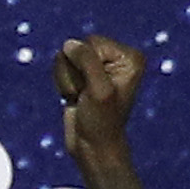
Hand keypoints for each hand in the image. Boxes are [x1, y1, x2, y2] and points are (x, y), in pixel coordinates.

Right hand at [53, 34, 147, 167]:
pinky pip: (61, 67)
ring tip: (80, 97)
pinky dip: (63, 83)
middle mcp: (116, 58)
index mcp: (129, 57)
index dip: (85, 65)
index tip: (94, 88)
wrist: (92, 146)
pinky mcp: (83, 75)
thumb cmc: (101, 120)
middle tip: (85, 95)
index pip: (92, 43)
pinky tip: (74, 97)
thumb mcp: (98, 89)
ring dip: (67, 80)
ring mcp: (99, 66)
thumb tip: (69, 43)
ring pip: (65, 58)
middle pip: (77, 47)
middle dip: (74, 72)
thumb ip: (87, 61)